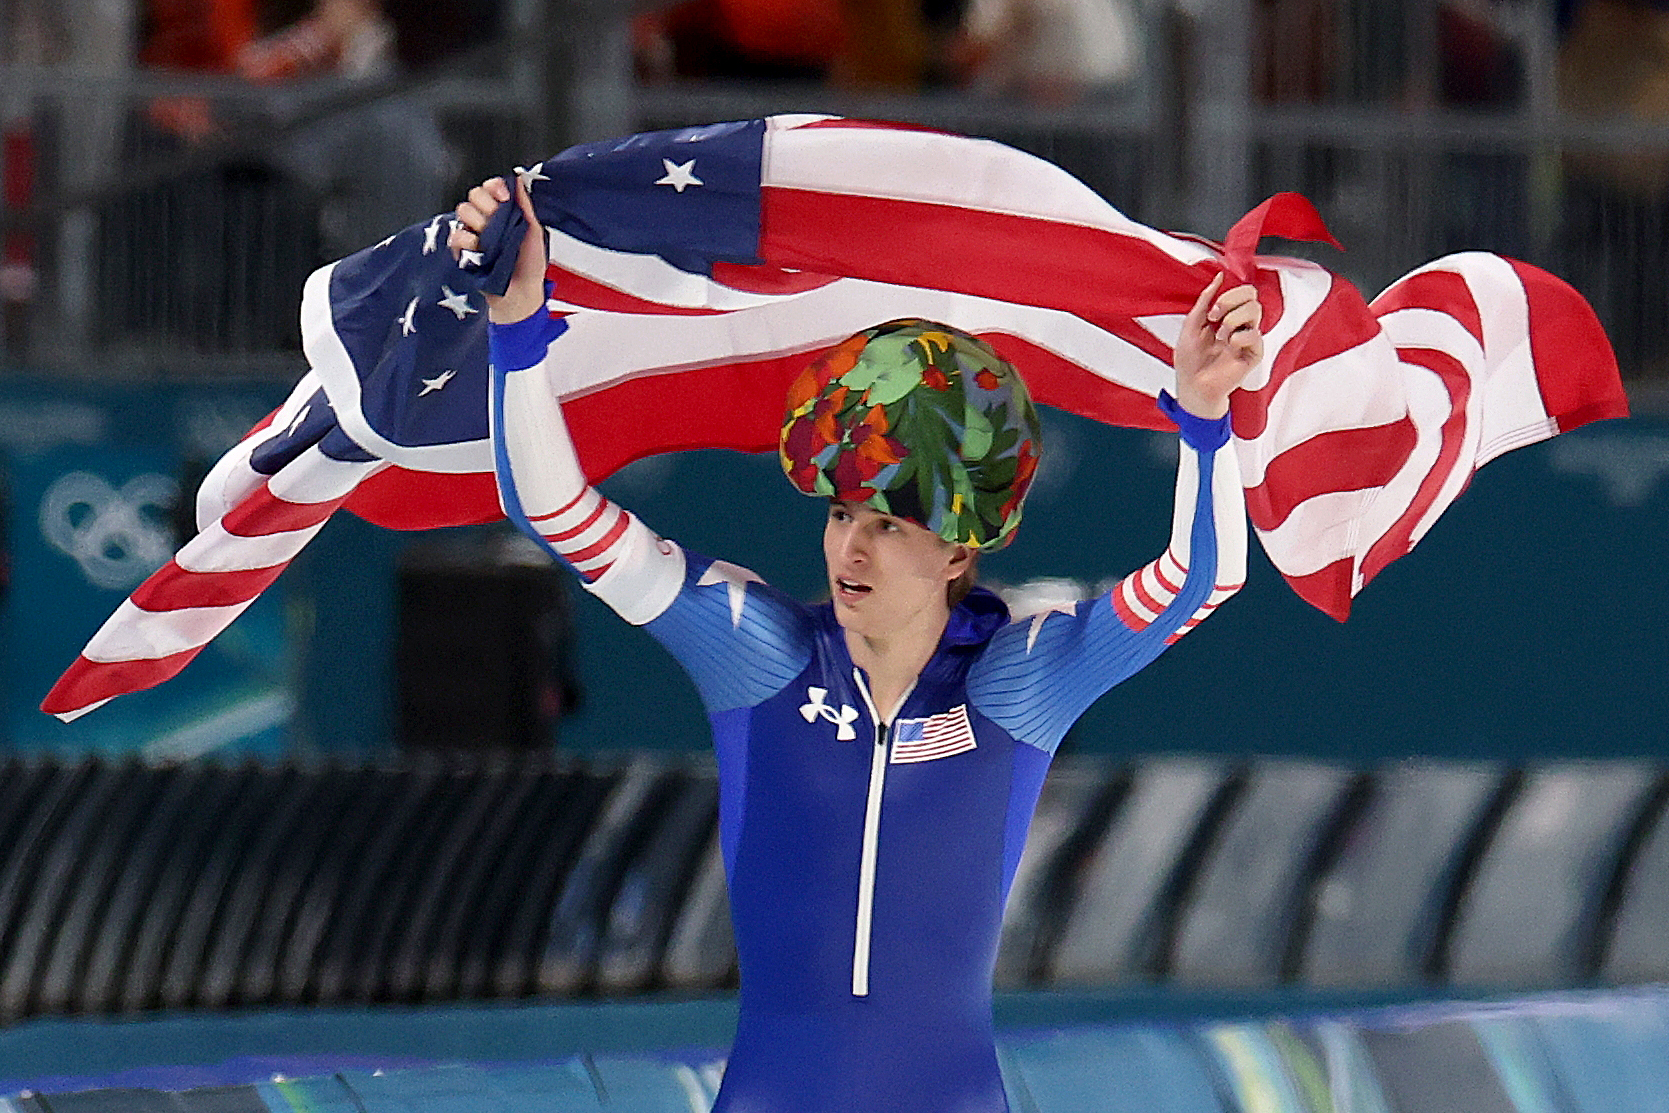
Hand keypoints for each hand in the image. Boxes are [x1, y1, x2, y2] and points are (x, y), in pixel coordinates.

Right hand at [449, 175, 546, 323]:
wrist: (521, 293)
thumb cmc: (530, 266)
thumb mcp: (534, 231)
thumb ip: (525, 205)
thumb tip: (519, 180)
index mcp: (503, 213)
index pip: (490, 187)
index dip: (494, 187)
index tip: (504, 197)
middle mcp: (486, 220)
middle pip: (474, 194)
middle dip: (487, 204)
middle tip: (498, 221)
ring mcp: (474, 234)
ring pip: (463, 210)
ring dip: (478, 222)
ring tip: (491, 239)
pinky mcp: (463, 251)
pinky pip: (456, 235)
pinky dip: (467, 241)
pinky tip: (479, 250)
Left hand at [1172, 272, 1263, 418]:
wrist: (1193, 386)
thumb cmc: (1190, 361)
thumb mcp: (1191, 324)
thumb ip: (1205, 300)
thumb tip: (1218, 277)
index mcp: (1226, 315)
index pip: (1242, 291)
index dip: (1229, 294)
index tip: (1212, 309)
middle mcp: (1239, 324)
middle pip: (1252, 296)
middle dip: (1230, 301)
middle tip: (1215, 317)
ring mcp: (1248, 338)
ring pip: (1255, 310)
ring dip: (1233, 319)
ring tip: (1221, 336)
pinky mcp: (1254, 353)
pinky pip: (1255, 335)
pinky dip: (1238, 338)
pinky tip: (1229, 347)